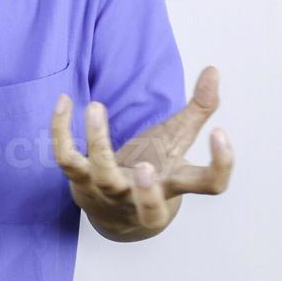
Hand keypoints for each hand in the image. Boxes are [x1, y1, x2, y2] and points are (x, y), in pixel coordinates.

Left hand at [52, 65, 232, 237]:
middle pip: (149, 206)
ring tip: (96, 105)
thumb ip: (198, 109)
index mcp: (174, 184)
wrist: (113, 210)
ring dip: (97, 141)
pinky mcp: (80, 182)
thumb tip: (213, 70)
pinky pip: (67, 160)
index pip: (207, 186)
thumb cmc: (152, 169)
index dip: (220, 164)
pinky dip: (61, 130)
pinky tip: (64, 101)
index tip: (220, 132)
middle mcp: (142, 196)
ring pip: (102, 176)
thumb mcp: (176, 142)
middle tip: (146, 166)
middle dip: (147, 191)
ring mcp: (109, 192)